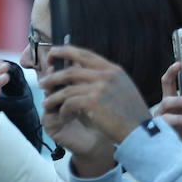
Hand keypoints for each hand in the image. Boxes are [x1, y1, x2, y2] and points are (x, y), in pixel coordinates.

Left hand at [40, 46, 152, 175]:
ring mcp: (99, 88)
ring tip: (46, 103)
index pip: (84, 54)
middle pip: (71, 71)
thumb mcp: (122, 87)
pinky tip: (60, 114)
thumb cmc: (130, 113)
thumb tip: (84, 72)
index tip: (53, 52)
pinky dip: (62, 109)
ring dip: (53, 97)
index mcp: (112, 69)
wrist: (138, 130)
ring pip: (67, 89)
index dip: (66, 51)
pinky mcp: (92, 102)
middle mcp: (106, 75)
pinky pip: (69, 103)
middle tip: (42, 82)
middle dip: (53, 77)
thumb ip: (106, 78)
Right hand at [157, 62, 181, 147]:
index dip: (172, 72)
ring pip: (168, 118)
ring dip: (181, 119)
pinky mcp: (159, 138)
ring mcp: (159, 125)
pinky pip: (167, 135)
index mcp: (169, 103)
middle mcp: (162, 112)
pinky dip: (179, 137)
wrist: (171, 156)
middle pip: (166, 101)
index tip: (180, 64)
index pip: (167, 83)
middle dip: (178, 99)